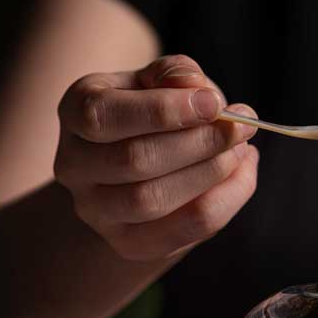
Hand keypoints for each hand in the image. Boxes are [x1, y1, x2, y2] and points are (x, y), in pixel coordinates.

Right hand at [55, 54, 258, 260]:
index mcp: (77, 112)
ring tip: (241, 149)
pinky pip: (183, 230)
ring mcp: (97, 210)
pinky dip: (224, 201)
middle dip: (200, 142)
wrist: (145, 166)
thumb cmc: (156, 113)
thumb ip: (177, 75)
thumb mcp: (162, 81)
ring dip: (211, 173)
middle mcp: (74, 165)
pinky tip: (242, 173)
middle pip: (135, 160)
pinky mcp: (129, 243)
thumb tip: (197, 89)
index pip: (103, 115)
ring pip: (152, 200)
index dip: (163, 111)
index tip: (214, 103)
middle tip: (242, 127)